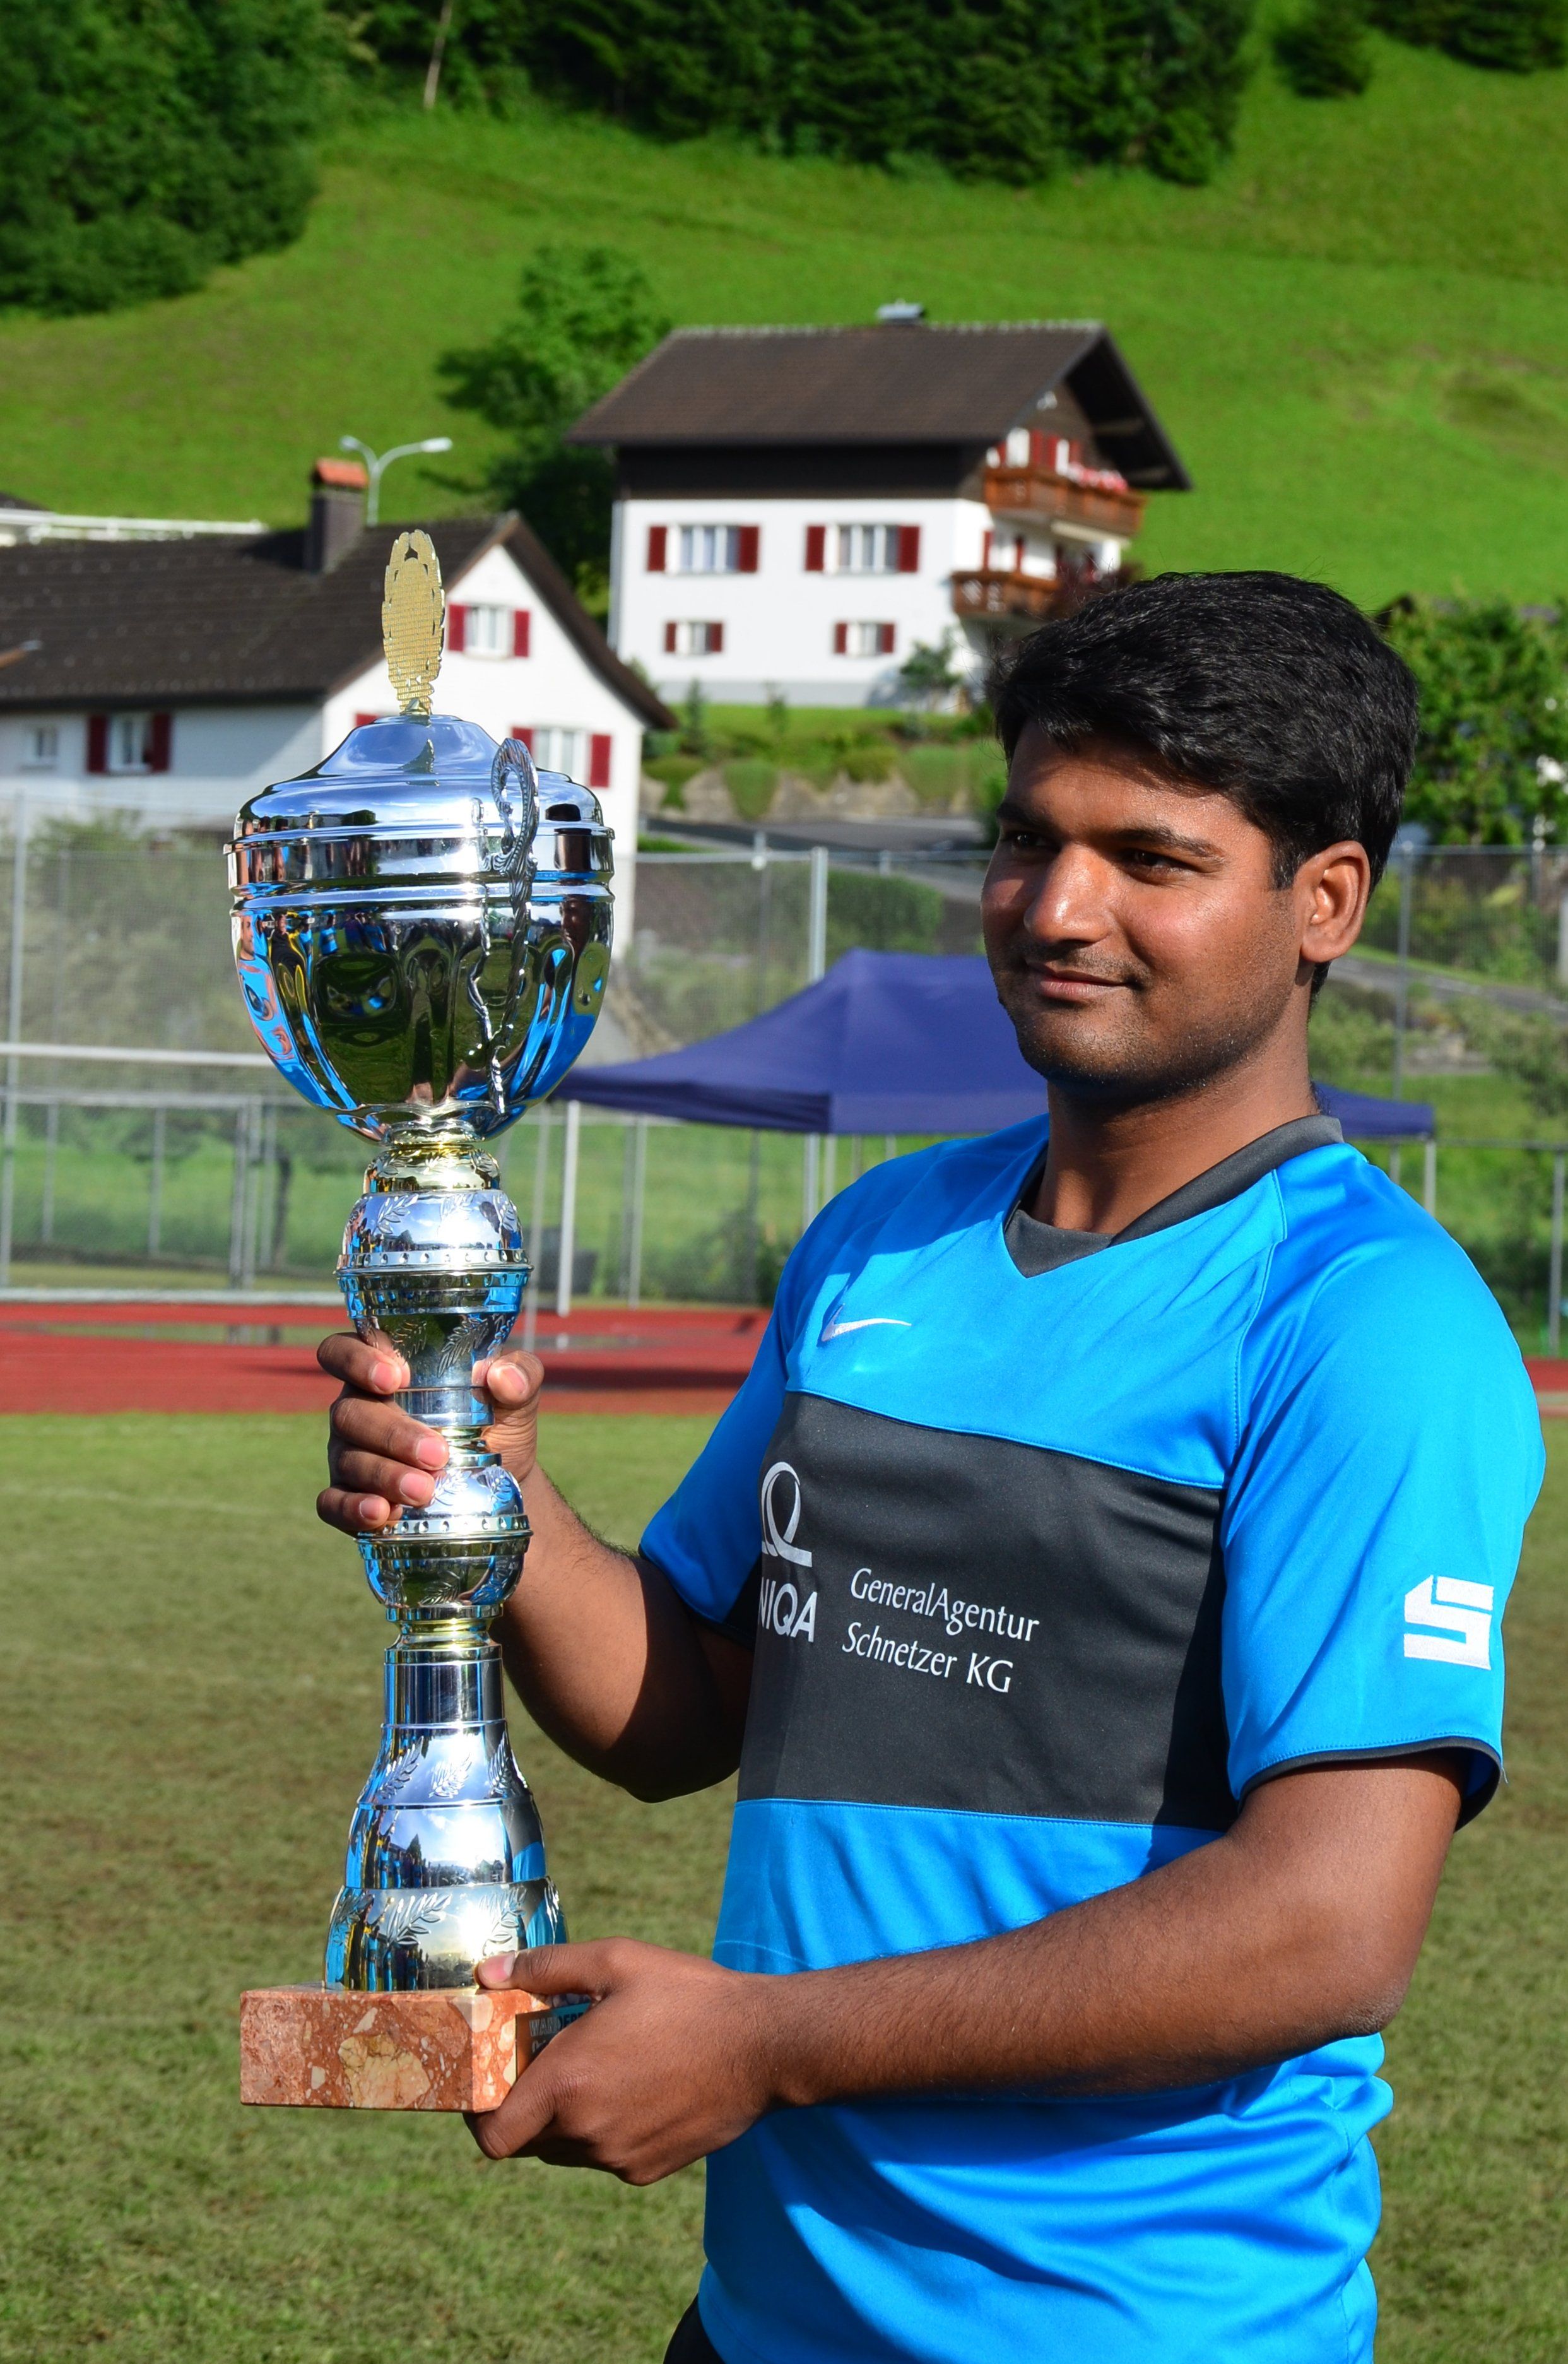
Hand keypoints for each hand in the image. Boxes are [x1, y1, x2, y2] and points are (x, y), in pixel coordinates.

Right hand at [315, 1336, 545, 1533]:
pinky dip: (353, 1509)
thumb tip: (503, 1376)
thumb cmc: (496, 1423)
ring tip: (424, 1492)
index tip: (394, 1377)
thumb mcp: (516, 1397)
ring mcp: (349, 1454)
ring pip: (348, 1459)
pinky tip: (383, 1514)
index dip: (356, 1360)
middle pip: (350, 1413)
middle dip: (392, 1434)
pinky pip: (333, 1503)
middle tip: (437, 1454)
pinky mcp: (349, 1497)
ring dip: (384, 1476)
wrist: (502, 1483)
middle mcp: (358, 1409)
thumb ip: (519, 1376)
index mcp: (383, 1371)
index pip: (343, 1351)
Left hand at [466, 1940, 775, 2182]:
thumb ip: (545, 1968)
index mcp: (568, 2084)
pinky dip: (605, 2129)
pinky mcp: (647, 2171)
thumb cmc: (689, 1996)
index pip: (493, 2136)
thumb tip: (487, 1974)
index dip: (478, 2117)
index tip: (489, 2086)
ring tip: (599, 2067)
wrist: (765, 2047)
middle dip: (526, 2106)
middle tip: (548, 2062)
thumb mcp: (617, 1961)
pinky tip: (636, 2086)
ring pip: (566, 2149)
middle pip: (527, 2140)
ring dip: (567, 2117)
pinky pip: (605, 2156)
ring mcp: (619, 2157)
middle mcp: (587, 2132)